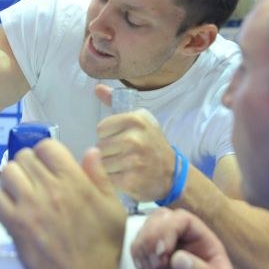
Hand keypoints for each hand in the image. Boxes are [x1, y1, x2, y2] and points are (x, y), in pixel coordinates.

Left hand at [0, 139, 126, 268]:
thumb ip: (100, 178)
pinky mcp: (14, 225)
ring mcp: (29, 207)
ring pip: (8, 172)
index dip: (47, 153)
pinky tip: (12, 208)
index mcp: (74, 181)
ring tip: (22, 191)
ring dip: (13, 178)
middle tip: (36, 180)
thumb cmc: (101, 248)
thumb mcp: (113, 210)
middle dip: (30, 165)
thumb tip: (90, 151)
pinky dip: (0, 200)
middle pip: (25, 156)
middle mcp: (49, 189)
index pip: (47, 146)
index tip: (51, 165)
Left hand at [95, 84, 176, 201]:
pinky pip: (108, 179)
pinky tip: (125, 176)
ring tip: (123, 165)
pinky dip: (113, 180)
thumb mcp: (138, 119)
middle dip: (107, 152)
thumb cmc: (150, 143)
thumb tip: (97, 88)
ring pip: (102, 164)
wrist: (171, 172)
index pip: (101, 128)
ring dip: (109, 167)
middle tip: (122, 154)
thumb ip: (115, 102)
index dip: (108, 135)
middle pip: (99, 147)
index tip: (120, 138)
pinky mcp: (131, 180)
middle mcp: (135, 139)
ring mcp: (133, 161)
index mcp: (135, 120)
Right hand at [131, 208, 240, 268]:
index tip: (162, 253)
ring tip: (150, 268)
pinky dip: (136, 252)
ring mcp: (170, 248)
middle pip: (162, 218)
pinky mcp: (156, 260)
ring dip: (142, 244)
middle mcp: (186, 240)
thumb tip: (178, 258)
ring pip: (148, 228)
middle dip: (151, 236)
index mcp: (205, 241)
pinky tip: (142, 268)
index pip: (183, 219)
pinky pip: (140, 244)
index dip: (168, 230)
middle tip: (154, 263)